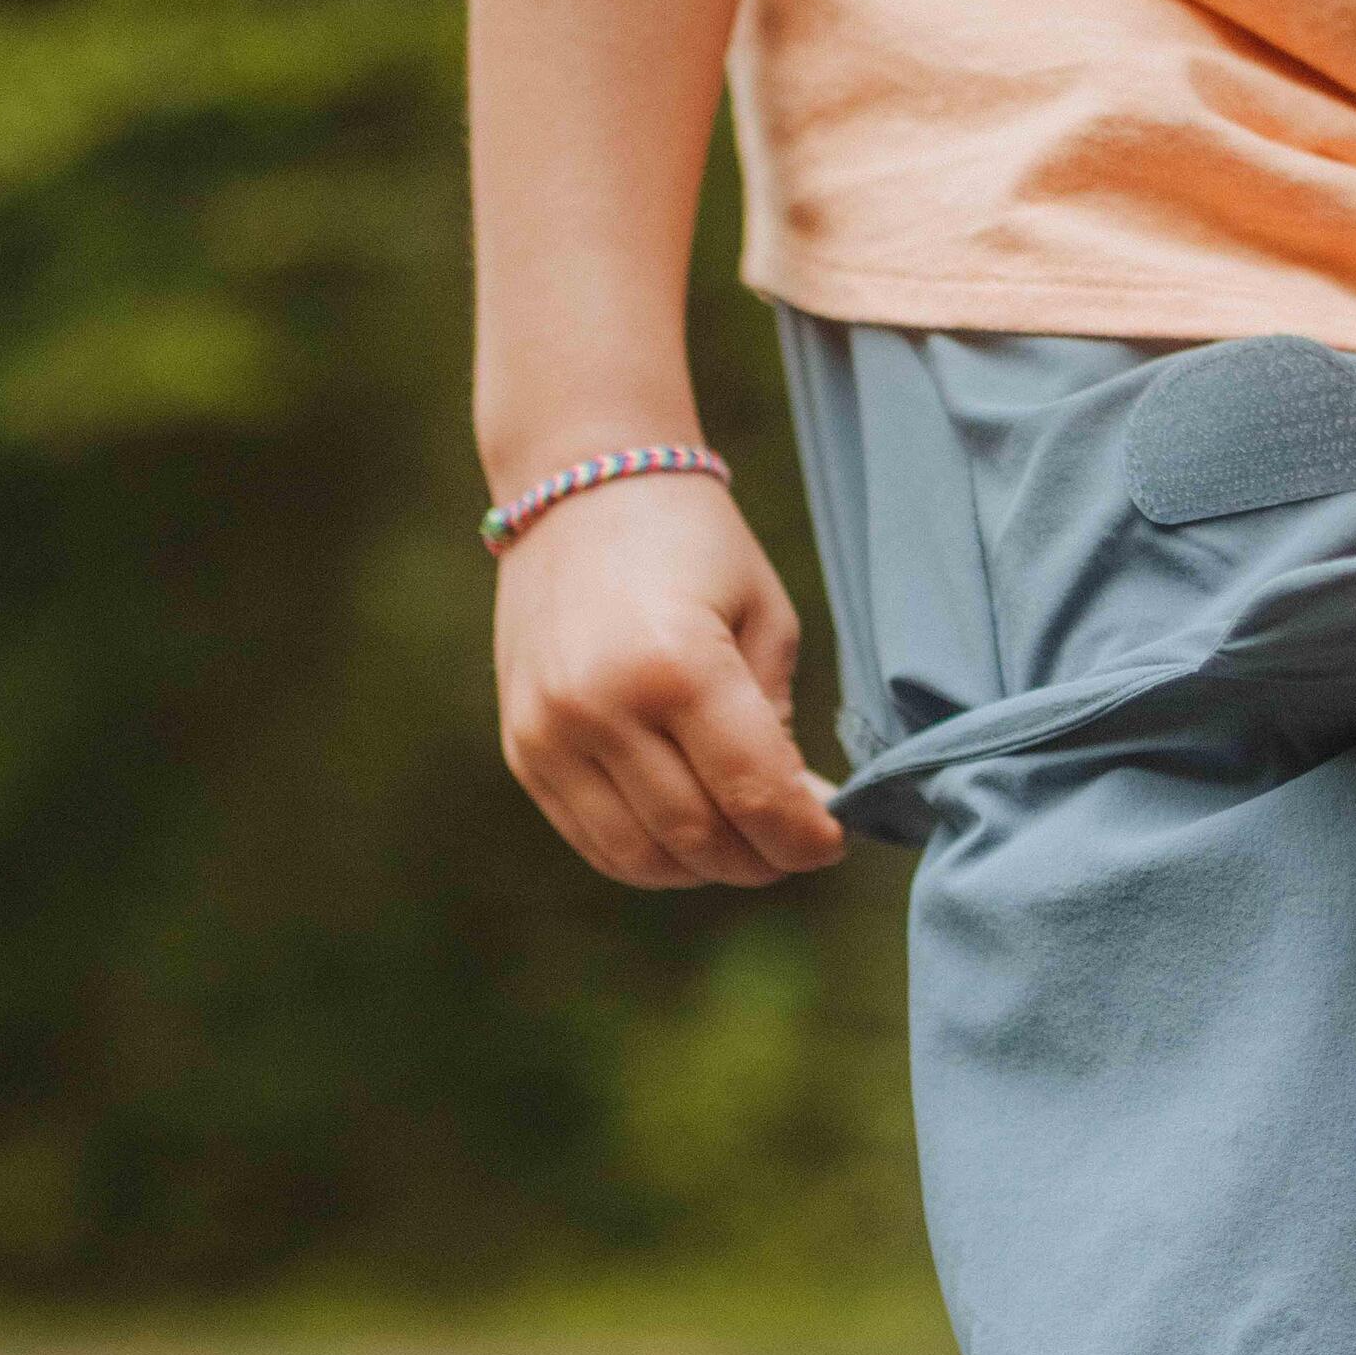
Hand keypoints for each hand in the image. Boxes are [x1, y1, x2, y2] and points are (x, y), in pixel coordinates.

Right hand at [492, 467, 846, 887]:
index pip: (755, 794)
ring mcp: (550, 733)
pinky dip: (652, 857)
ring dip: (708, 869)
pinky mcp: (522, 749)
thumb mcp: (763, 617)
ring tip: (746, 841)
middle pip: (700, 839)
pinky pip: (594, 840)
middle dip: (763, 859)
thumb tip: (799, 814)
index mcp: (676, 664)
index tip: (833, 842)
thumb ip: (779, 723)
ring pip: (644, 858)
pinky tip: (689, 835)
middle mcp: (601, 706)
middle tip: (796, 845)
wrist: (577, 485)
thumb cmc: (692, 543)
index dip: (805, 839)